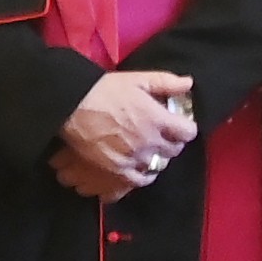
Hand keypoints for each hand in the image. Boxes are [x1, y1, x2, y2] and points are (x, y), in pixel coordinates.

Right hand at [53, 71, 197, 200]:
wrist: (72, 108)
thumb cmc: (104, 91)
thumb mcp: (137, 79)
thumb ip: (166, 82)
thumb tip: (188, 83)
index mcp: (158, 119)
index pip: (188, 132)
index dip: (185, 128)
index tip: (178, 125)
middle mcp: (150, 142)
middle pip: (174, 150)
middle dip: (171, 142)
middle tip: (163, 135)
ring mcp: (134, 159)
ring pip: (158, 166)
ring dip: (157, 158)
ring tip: (149, 150)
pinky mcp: (117, 171)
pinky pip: (138, 181)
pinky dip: (142, 175)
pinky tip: (139, 168)